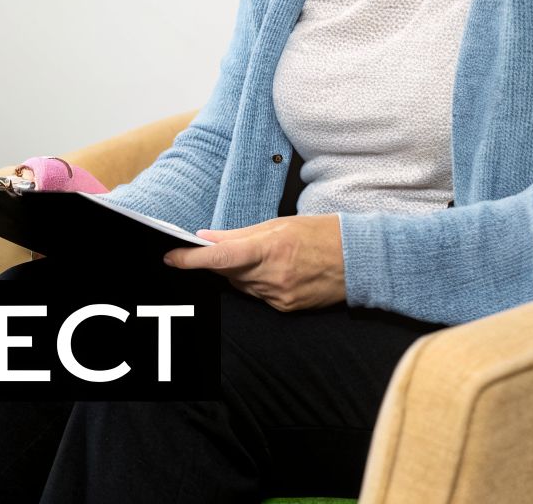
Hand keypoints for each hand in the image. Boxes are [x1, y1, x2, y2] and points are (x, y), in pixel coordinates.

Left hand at [163, 214, 345, 311]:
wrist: (360, 261)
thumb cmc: (322, 234)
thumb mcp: (279, 224)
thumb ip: (239, 234)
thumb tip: (205, 237)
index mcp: (271, 248)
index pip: (221, 258)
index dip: (192, 259)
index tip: (171, 257)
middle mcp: (273, 276)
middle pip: (227, 273)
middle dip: (219, 261)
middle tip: (218, 248)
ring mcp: (280, 295)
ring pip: (241, 285)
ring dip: (240, 272)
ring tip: (263, 256)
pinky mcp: (286, 308)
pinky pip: (258, 295)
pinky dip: (257, 283)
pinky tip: (276, 271)